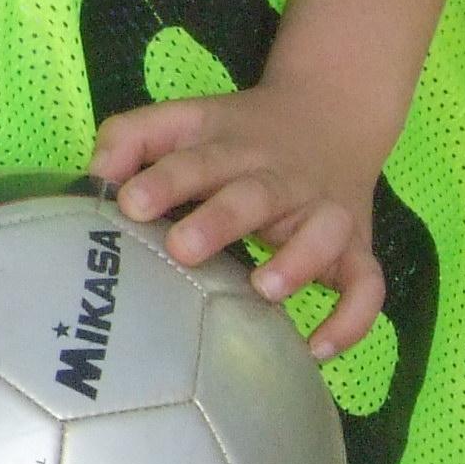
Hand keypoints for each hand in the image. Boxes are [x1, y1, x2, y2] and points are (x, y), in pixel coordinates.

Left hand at [93, 85, 384, 357]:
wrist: (330, 114)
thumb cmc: (236, 135)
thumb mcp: (183, 120)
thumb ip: (131, 138)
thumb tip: (95, 176)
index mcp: (232, 148)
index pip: (198, 159)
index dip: (165, 180)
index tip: (130, 203)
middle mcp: (282, 178)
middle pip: (255, 195)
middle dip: (221, 220)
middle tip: (183, 249)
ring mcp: (324, 212)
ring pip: (324, 233)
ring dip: (299, 260)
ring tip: (265, 289)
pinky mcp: (357, 247)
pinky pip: (369, 285)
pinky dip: (352, 318)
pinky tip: (317, 349)